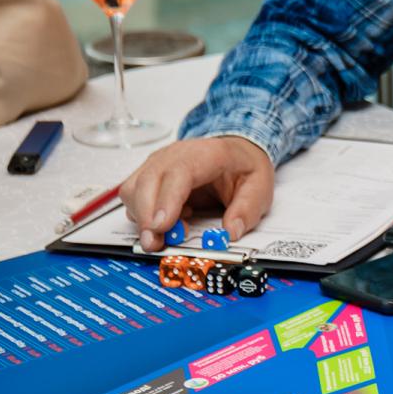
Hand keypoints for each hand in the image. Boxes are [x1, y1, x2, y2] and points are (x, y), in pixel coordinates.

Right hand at [118, 135, 274, 250]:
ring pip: (134, 189)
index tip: (162, 225)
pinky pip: (133, 196)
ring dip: (141, 217)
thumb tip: (231, 232)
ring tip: (167, 233)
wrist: (236, 151)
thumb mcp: (259, 186)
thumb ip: (247, 210)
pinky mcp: (149, 174)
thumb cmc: (242, 166)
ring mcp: (159, 163)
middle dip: (146, 216)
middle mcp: (176, 154)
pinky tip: (166, 221)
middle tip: (156, 242)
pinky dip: (141, 214)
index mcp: (207, 153)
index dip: (167, 200)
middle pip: (147, 181)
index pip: (178, 172)